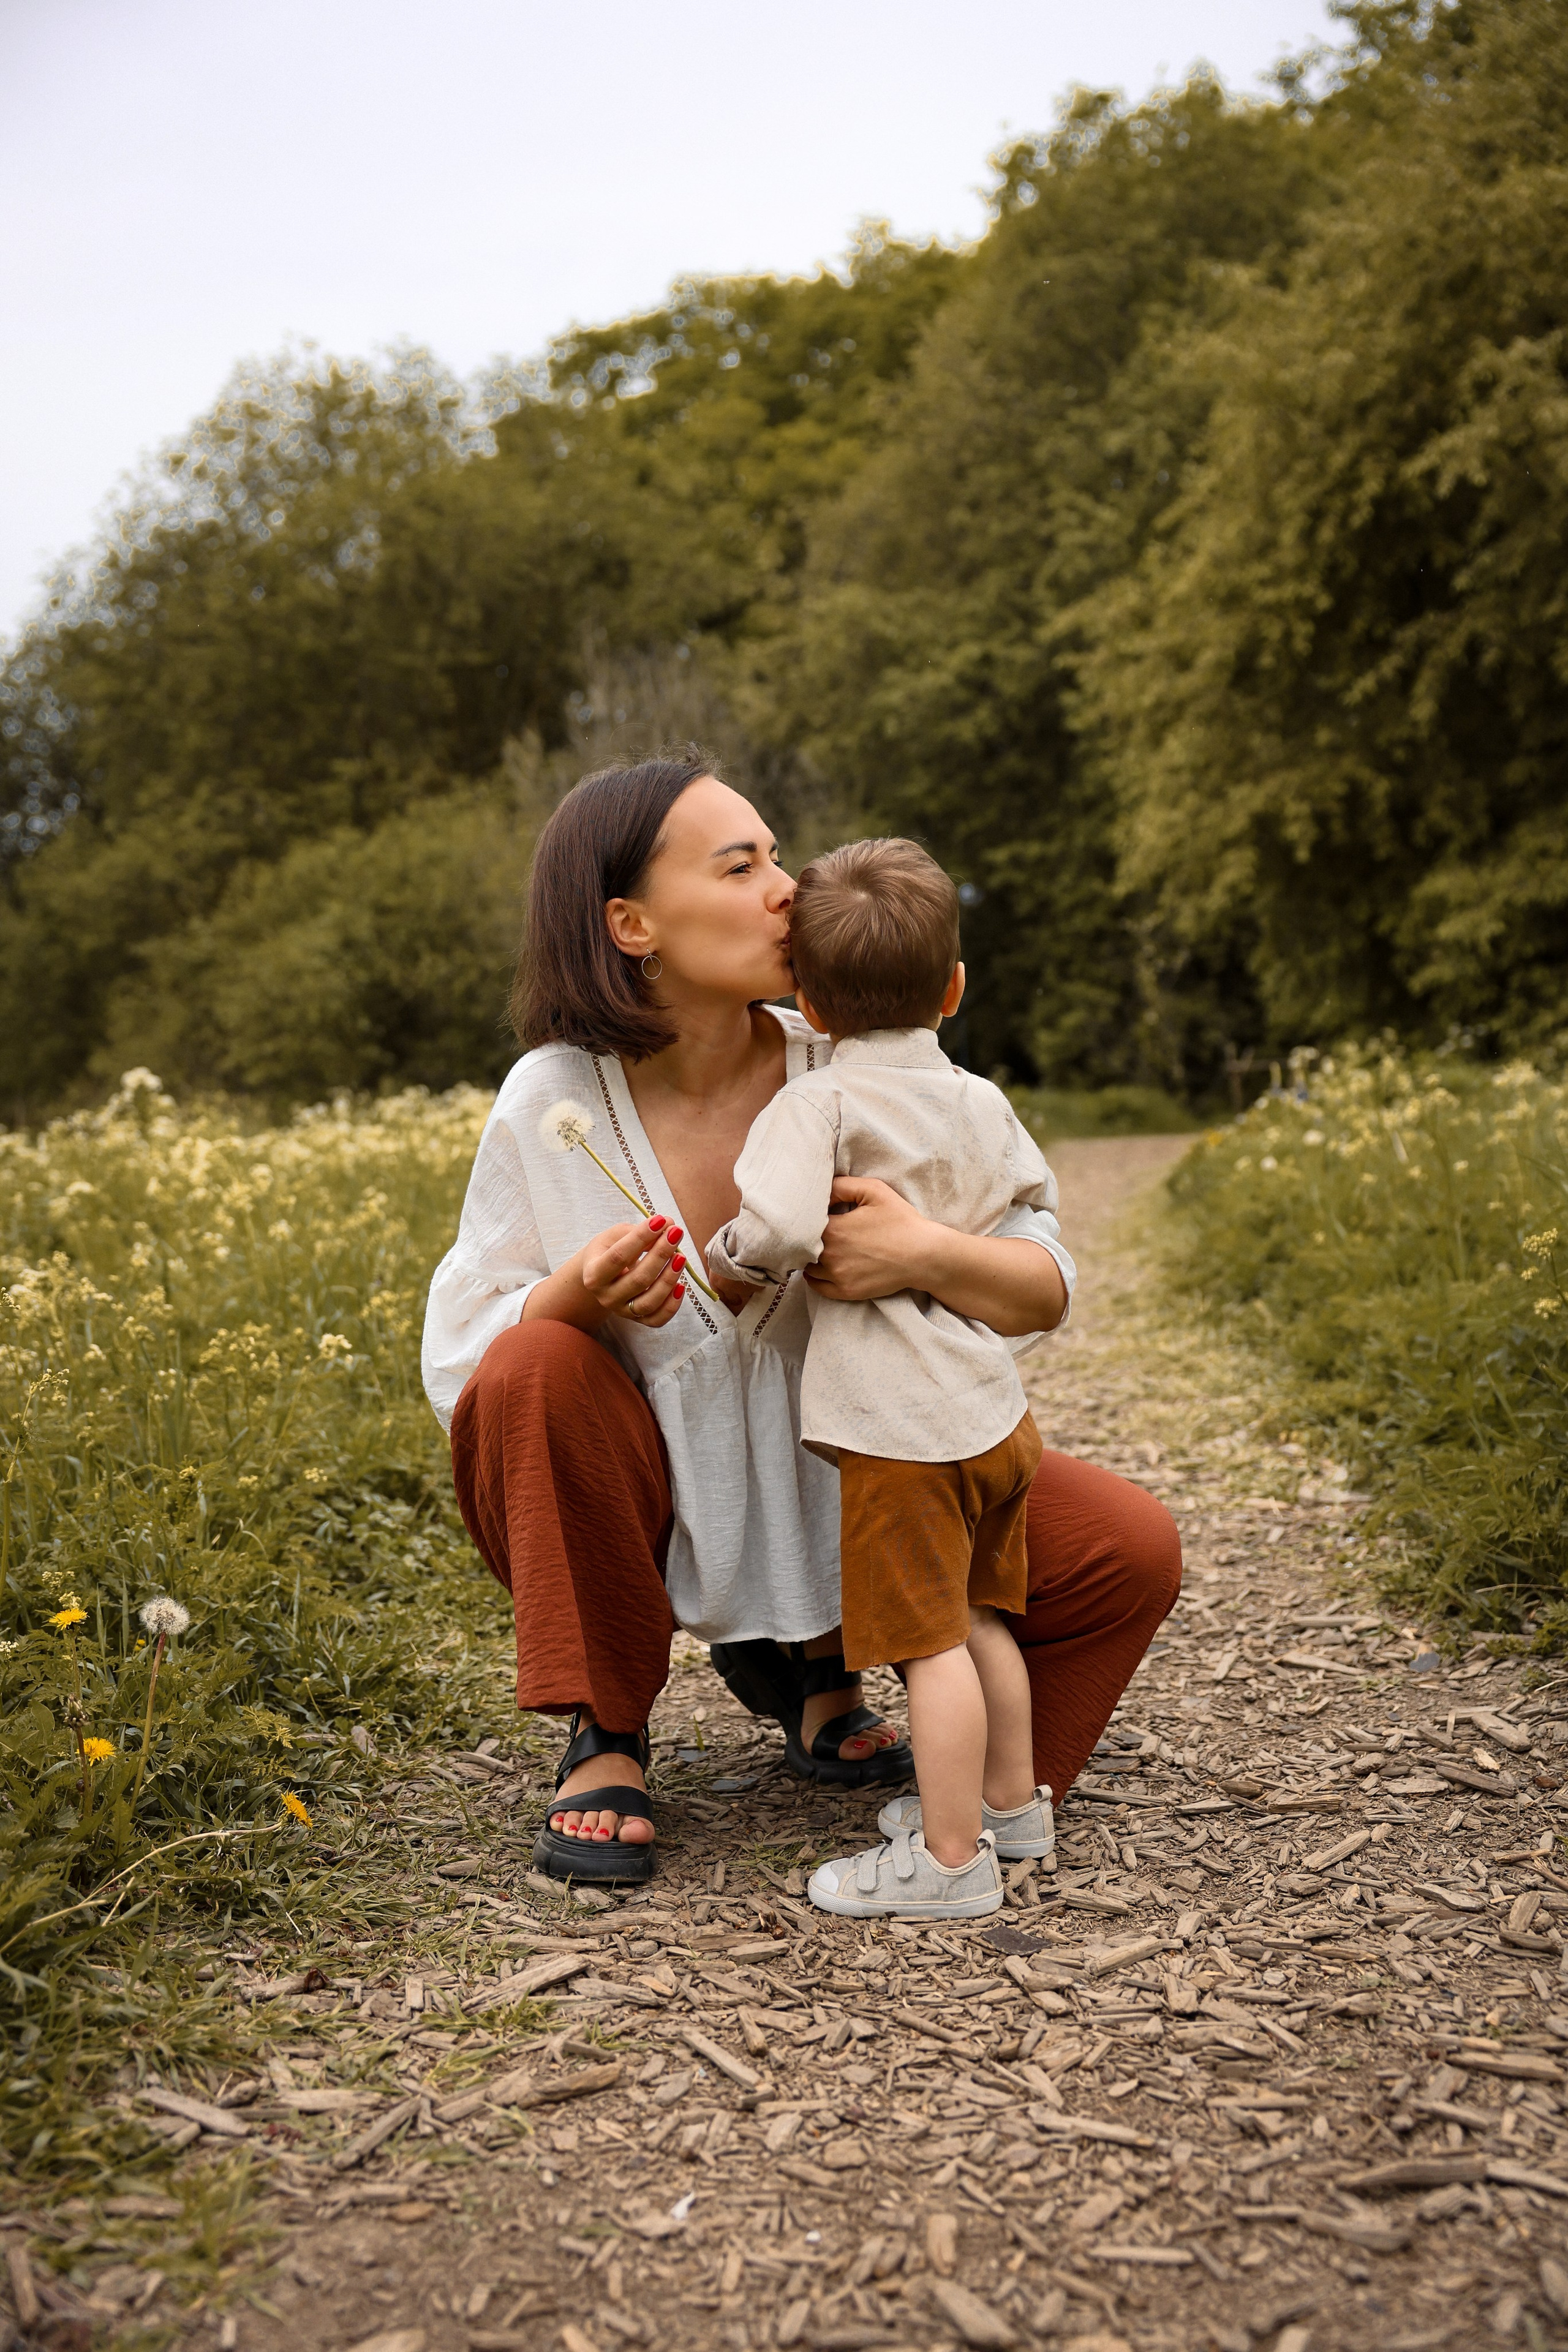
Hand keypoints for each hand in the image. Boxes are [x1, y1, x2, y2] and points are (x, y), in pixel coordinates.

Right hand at [581, 1218, 687, 1329]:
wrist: (601, 1277)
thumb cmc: (609, 1251)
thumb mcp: (616, 1236)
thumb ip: (639, 1231)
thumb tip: (669, 1225)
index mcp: (594, 1274)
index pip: (619, 1256)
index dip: (641, 1237)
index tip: (660, 1221)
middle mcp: (605, 1297)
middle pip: (638, 1280)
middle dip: (660, 1254)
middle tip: (675, 1233)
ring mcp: (621, 1311)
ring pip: (649, 1302)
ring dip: (669, 1279)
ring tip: (681, 1257)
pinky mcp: (637, 1320)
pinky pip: (657, 1319)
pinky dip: (672, 1305)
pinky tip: (681, 1285)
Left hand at [804, 1175, 929, 1300]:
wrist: (924, 1255)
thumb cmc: (901, 1220)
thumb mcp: (874, 1190)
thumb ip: (841, 1185)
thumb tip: (820, 1189)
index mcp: (833, 1229)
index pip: (804, 1222)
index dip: (808, 1216)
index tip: (817, 1213)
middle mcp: (830, 1255)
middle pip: (803, 1246)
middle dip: (806, 1237)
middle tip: (814, 1230)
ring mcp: (838, 1276)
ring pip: (808, 1267)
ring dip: (809, 1257)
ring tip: (817, 1248)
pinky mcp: (847, 1291)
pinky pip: (818, 1287)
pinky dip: (814, 1278)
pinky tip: (818, 1268)